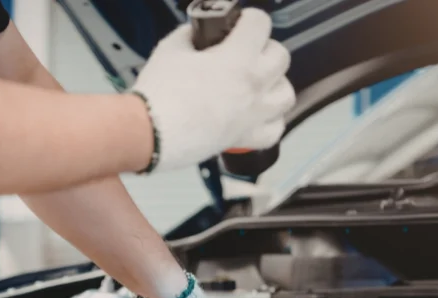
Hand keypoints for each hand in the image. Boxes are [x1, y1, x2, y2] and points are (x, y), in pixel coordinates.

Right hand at [131, 8, 294, 171]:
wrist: (151, 133)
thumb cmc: (159, 94)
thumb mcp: (170, 49)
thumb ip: (189, 36)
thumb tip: (195, 35)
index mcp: (238, 58)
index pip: (261, 24)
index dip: (249, 19)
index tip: (240, 23)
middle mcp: (253, 86)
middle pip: (281, 57)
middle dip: (265, 49)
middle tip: (247, 52)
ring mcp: (253, 114)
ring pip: (286, 94)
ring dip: (275, 84)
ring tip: (257, 84)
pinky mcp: (245, 138)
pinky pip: (275, 130)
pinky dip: (271, 121)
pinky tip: (256, 115)